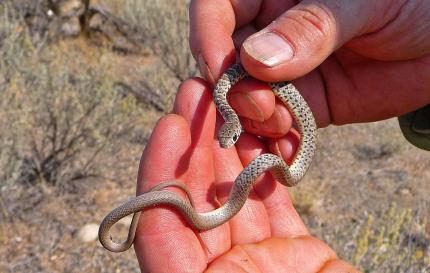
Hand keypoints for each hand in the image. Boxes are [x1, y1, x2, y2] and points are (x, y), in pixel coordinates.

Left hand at [133, 79, 358, 271]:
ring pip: (234, 196)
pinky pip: (271, 204)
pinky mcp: (292, 252)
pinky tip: (259, 137)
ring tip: (225, 104)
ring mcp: (257, 261)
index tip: (171, 126)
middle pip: (195, 203)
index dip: (160, 175)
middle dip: (192, 146)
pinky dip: (265, 170)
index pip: (161, 229)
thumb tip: (171, 239)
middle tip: (196, 96)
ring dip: (226, 149)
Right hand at [190, 0, 429, 138]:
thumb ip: (311, 27)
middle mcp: (269, 33)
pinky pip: (276, 126)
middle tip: (260, 107)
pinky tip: (286, 150)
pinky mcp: (303, 105)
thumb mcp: (364, 3)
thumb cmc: (411, 2)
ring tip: (279, 127)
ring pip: (246, 99)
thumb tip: (257, 61)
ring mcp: (284, 73)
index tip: (217, 68)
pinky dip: (274, 141)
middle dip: (233, 90)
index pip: (217, 9)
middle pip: (224, 62)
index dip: (208, 37)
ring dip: (252, 121)